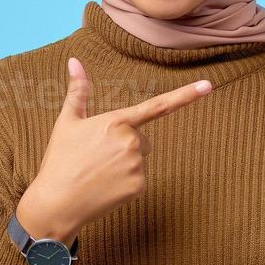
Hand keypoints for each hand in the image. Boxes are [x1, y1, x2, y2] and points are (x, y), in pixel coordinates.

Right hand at [15, 57, 212, 242]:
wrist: (56, 203)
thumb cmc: (60, 160)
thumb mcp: (67, 122)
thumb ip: (78, 91)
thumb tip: (74, 60)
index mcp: (116, 121)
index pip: (157, 106)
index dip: (186, 95)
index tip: (208, 86)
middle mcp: (131, 142)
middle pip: (141, 139)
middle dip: (124, 145)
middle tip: (96, 157)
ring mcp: (137, 166)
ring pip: (140, 159)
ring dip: (124, 164)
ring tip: (98, 172)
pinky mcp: (139, 187)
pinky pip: (138, 179)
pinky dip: (124, 183)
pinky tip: (104, 187)